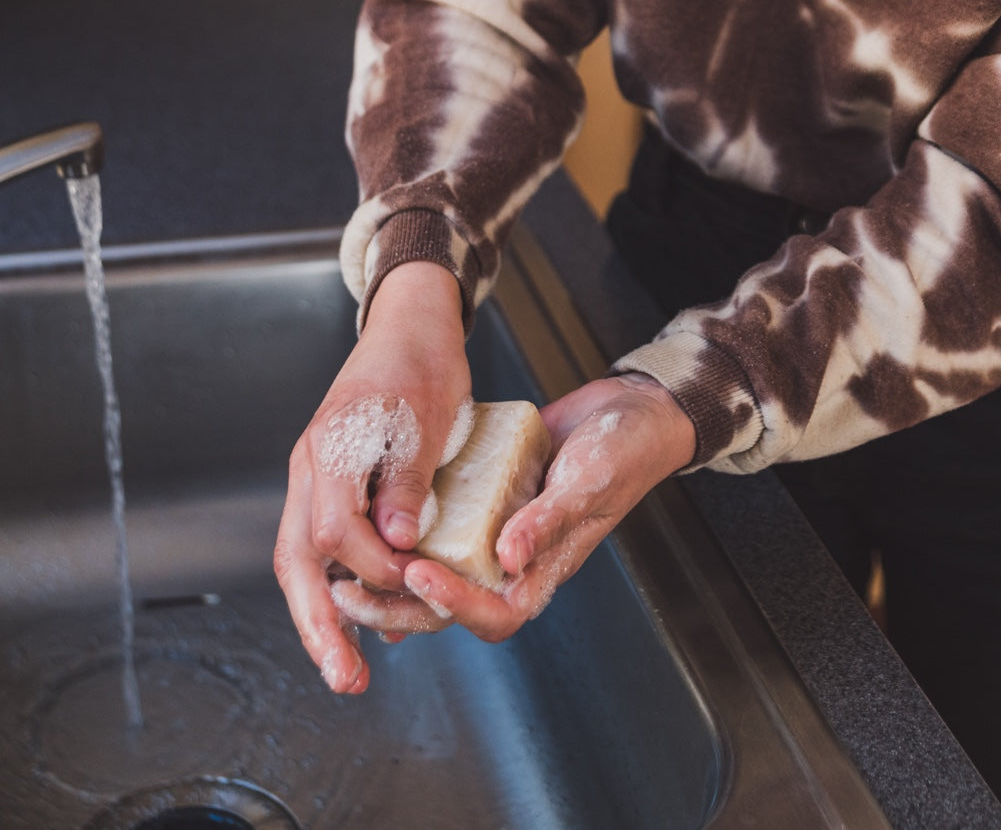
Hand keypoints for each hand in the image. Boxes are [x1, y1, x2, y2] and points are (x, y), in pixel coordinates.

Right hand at [273, 260, 470, 692]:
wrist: (410, 326)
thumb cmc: (422, 362)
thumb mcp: (426, 414)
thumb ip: (407, 477)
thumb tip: (397, 542)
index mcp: (332, 448)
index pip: (335, 530)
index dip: (373, 566)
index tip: (412, 580)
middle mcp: (312, 468)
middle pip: (297, 560)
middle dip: (318, 626)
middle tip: (345, 680)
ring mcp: (316, 477)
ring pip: (302, 561)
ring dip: (322, 618)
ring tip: (347, 671)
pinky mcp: (332, 485)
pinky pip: (323, 546)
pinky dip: (339, 587)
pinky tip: (367, 621)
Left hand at [331, 372, 695, 644]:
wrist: (631, 411)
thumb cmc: (623, 452)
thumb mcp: (588, 481)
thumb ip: (548, 521)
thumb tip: (509, 558)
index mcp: (543, 569)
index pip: (492, 612)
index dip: (452, 603)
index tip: (417, 572)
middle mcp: (514, 559)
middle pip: (451, 605)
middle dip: (399, 605)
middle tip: (350, 591)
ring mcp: (497, 531)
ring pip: (438, 569)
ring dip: (391, 575)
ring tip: (345, 567)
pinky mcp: (485, 499)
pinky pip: (442, 525)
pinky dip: (409, 530)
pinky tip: (374, 518)